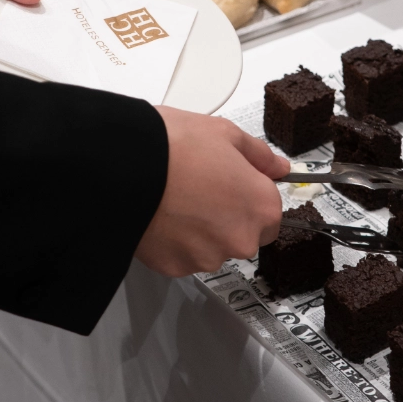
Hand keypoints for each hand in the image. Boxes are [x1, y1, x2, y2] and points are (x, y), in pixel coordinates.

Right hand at [136, 107, 289, 276]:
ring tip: (179, 197)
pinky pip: (184, 255)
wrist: (124, 166)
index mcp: (260, 206)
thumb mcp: (225, 133)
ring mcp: (207, 257)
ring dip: (202, 229)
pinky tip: (164, 212)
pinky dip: (176, 240)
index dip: (252, 194)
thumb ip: (259, 155)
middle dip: (229, 215)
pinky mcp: (175, 268)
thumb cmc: (174, 146)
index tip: (235, 182)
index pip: (272, 212)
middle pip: (245, 233)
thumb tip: (278, 166)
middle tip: (203, 186)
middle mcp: (240, 239)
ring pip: (214, 247)